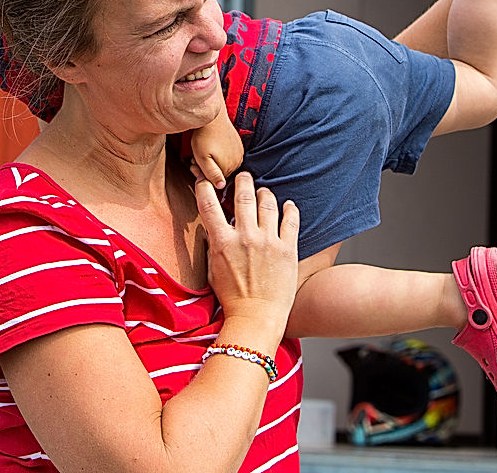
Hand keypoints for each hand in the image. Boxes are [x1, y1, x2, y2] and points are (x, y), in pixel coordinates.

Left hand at [190, 116, 244, 189]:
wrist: (212, 117)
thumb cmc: (204, 137)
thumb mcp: (202, 158)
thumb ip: (211, 174)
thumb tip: (221, 186)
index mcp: (229, 167)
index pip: (215, 181)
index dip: (203, 175)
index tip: (193, 166)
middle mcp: (237, 162)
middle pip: (220, 173)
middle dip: (206, 168)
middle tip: (194, 159)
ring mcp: (239, 153)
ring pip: (224, 164)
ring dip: (212, 161)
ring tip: (202, 152)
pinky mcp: (238, 145)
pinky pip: (228, 156)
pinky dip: (219, 154)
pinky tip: (211, 147)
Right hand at [195, 173, 298, 326]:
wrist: (256, 318)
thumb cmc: (233, 298)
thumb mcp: (213, 270)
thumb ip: (213, 246)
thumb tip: (214, 229)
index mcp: (222, 242)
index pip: (209, 205)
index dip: (205, 187)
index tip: (207, 181)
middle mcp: (245, 237)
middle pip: (244, 196)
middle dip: (243, 181)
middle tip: (244, 176)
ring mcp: (268, 242)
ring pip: (268, 203)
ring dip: (265, 193)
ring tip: (264, 191)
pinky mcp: (287, 249)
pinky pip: (291, 220)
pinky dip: (290, 208)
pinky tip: (288, 205)